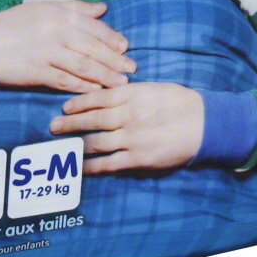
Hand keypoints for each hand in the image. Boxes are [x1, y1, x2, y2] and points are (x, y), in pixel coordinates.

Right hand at [0, 0, 133, 93]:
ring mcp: (48, 53)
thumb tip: (102, 9)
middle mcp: (56, 31)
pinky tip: (97, 91)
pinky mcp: (39, 72)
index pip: (94, 26)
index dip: (112, 38)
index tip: (125, 48)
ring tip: (121, 83)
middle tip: (132, 69)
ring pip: (84, 66)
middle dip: (115, 60)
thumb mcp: (43, 8)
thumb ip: (75, 8)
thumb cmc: (14, 23)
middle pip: (94, 48)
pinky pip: (67, 81)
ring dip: (105, 76)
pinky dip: (84, 87)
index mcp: (59, 13)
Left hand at [50, 82, 203, 172]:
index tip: (65, 106)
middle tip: (53, 126)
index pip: (97, 98)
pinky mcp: (138, 158)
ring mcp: (131, 138)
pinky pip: (109, 163)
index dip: (78, 103)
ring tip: (62, 145)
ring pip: (96, 142)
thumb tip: (107, 96)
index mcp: (130, 95)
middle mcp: (127, 115)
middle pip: (91, 120)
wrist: (203, 123)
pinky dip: (93, 166)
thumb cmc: (179, 102)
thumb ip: (128, 93)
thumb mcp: (151, 88)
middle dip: (70, 123)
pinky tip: (82, 168)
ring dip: (77, 144)